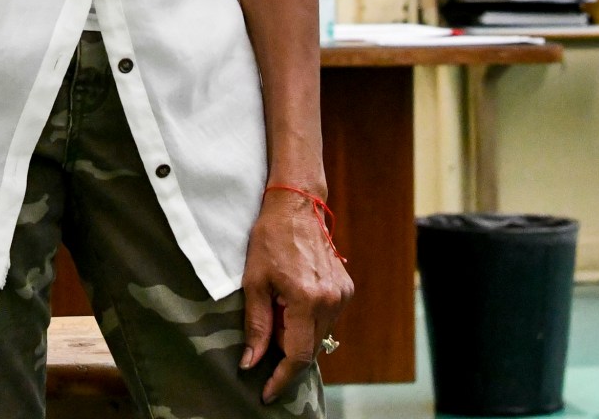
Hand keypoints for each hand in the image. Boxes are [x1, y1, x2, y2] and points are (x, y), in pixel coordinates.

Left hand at [239, 185, 352, 401]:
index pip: (298, 355)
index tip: (267, 392)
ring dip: (298, 336)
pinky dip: (308, 321)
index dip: (282, 378)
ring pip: (319, 336)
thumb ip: (256, 325)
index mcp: (307, 299)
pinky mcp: (346, 289)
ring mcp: (342, 294)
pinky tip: (293, 301)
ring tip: (278, 309)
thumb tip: (251, 362)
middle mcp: (331, 300)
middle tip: (265, 340)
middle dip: (286, 354)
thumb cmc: (270, 239)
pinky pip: (326, 319)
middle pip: (310, 349)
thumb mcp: (254, 282)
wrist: (297, 206)